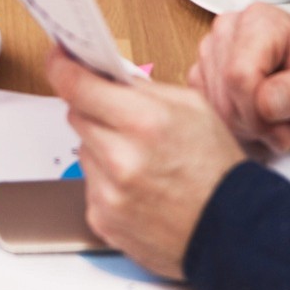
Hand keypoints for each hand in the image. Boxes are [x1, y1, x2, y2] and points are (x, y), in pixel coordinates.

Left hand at [46, 50, 248, 280]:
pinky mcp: (102, 218)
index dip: (61, 67)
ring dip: (102, 147)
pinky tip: (137, 185)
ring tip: (141, 160)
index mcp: (143, 122)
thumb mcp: (193, 107)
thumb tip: (107, 73)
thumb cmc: (217, 169)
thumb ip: (143, 87)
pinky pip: (89, 184)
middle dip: (94, 109)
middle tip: (123, 119)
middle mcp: (121, 158)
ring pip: (82, 150)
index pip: (76, 85)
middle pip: (76, 115)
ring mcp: (109, 192)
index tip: (58, 59)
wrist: (231, 230)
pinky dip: (106, 180)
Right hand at [186, 4, 289, 152]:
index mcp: (260, 21)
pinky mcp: (203, 72)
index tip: (284, 131)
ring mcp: (211, 50)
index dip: (258, 115)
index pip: (239, 76)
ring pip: (215, 107)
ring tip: (280, 121)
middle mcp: (228, 29)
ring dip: (250, 129)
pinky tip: (260, 120)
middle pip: (225, 96)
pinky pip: (209, 111)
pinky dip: (236, 127)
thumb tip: (264, 104)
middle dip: (258, 126)